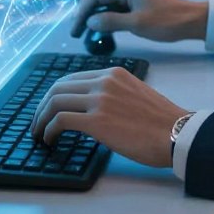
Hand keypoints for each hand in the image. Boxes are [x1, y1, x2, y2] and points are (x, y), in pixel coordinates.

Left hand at [30, 67, 188, 167]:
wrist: (177, 133)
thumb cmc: (160, 122)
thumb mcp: (134, 94)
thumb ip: (113, 94)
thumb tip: (92, 109)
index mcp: (113, 73)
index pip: (72, 78)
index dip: (55, 94)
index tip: (48, 109)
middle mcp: (104, 81)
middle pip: (58, 87)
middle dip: (42, 106)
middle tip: (37, 123)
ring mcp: (100, 99)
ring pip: (55, 101)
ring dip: (41, 119)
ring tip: (39, 134)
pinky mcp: (97, 120)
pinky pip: (60, 120)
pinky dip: (49, 130)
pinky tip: (49, 140)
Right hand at [69, 0, 207, 43]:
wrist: (193, 21)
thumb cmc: (168, 21)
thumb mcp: (137, 24)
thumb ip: (112, 22)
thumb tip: (91, 21)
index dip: (81, 12)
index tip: (75, 29)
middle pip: (99, 0)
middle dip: (86, 16)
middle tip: (77, 34)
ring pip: (107, 7)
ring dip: (96, 20)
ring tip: (87, 37)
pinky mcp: (138, 7)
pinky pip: (116, 12)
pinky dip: (107, 22)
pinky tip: (103, 34)